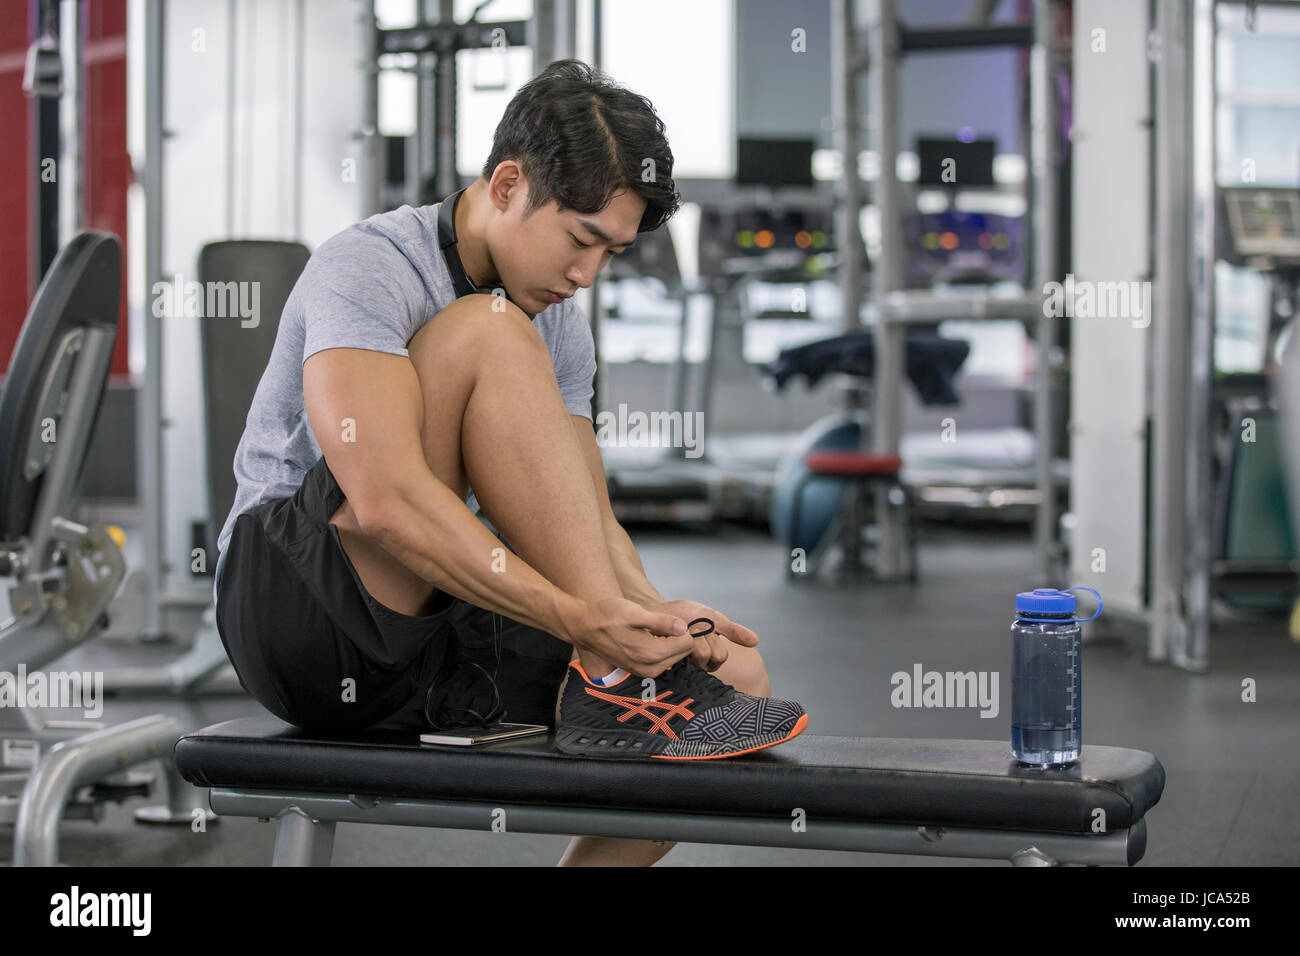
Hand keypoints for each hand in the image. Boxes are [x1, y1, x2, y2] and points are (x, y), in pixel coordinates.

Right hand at [562, 596, 696, 677]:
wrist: (584, 626)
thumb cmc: (606, 615)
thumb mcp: (634, 612)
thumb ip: (661, 621)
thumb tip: (683, 627)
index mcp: (650, 653)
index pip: (688, 642)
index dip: (683, 627)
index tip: (671, 619)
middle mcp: (650, 668)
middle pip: (684, 652)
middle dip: (679, 637)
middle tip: (663, 622)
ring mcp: (645, 672)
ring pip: (675, 657)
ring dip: (671, 642)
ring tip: (654, 628)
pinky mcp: (640, 671)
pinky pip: (663, 660)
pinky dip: (662, 648)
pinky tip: (648, 636)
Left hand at [640, 598, 757, 672]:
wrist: (655, 609)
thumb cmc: (684, 613)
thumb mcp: (712, 618)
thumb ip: (732, 630)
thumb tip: (756, 641)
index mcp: (709, 656)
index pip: (720, 656)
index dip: (711, 639)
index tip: (700, 628)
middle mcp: (695, 664)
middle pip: (708, 657)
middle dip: (700, 637)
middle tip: (688, 629)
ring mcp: (680, 665)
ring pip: (696, 657)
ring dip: (687, 638)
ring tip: (677, 632)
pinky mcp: (663, 665)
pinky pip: (676, 659)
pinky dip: (675, 641)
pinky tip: (667, 638)